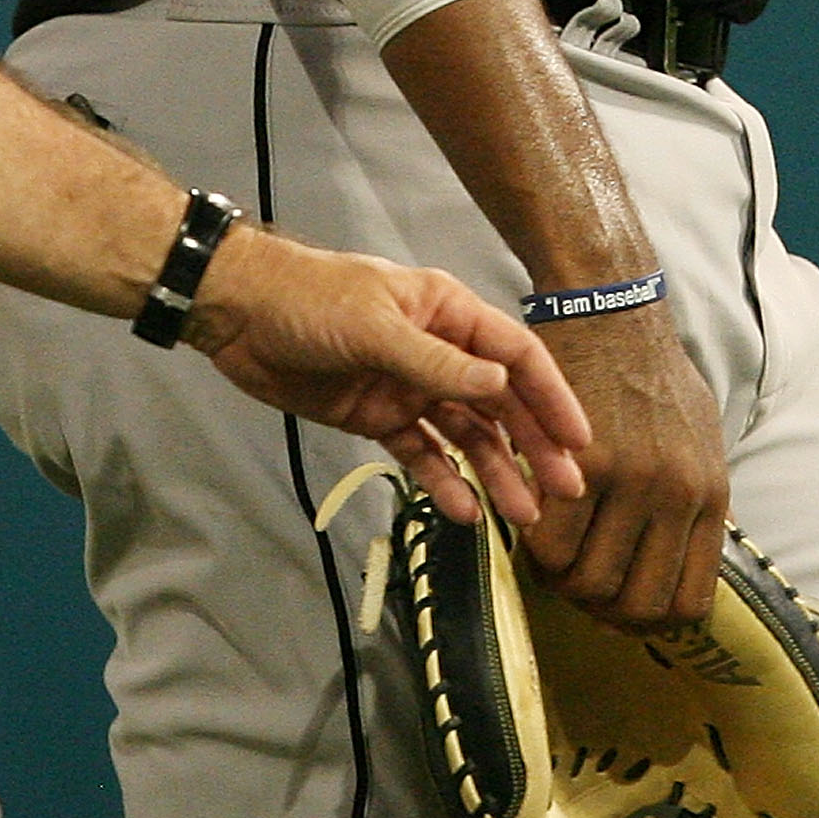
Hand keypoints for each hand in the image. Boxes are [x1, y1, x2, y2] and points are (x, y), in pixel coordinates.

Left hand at [187, 229, 590, 530]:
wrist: (240, 313)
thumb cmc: (310, 301)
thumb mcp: (376, 327)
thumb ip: (437, 364)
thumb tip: (501, 390)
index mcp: (446, 312)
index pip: (514, 356)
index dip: (550, 397)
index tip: (578, 443)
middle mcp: (437, 350)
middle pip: (498, 402)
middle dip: (532, 446)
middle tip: (563, 494)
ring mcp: (407, 386)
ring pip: (465, 434)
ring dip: (494, 471)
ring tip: (521, 516)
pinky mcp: (376, 417)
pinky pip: (420, 453)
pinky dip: (443, 481)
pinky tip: (465, 512)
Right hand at [521, 305, 727, 626]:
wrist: (611, 305)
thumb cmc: (651, 368)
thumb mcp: (700, 436)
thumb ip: (692, 501)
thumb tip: (674, 565)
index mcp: (710, 496)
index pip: (687, 602)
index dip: (645, 620)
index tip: (616, 609)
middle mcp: (678, 496)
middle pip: (633, 603)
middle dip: (596, 608)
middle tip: (573, 584)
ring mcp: (633, 480)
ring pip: (587, 581)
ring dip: (560, 581)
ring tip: (546, 555)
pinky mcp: (584, 459)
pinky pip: (551, 540)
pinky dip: (534, 546)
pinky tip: (528, 522)